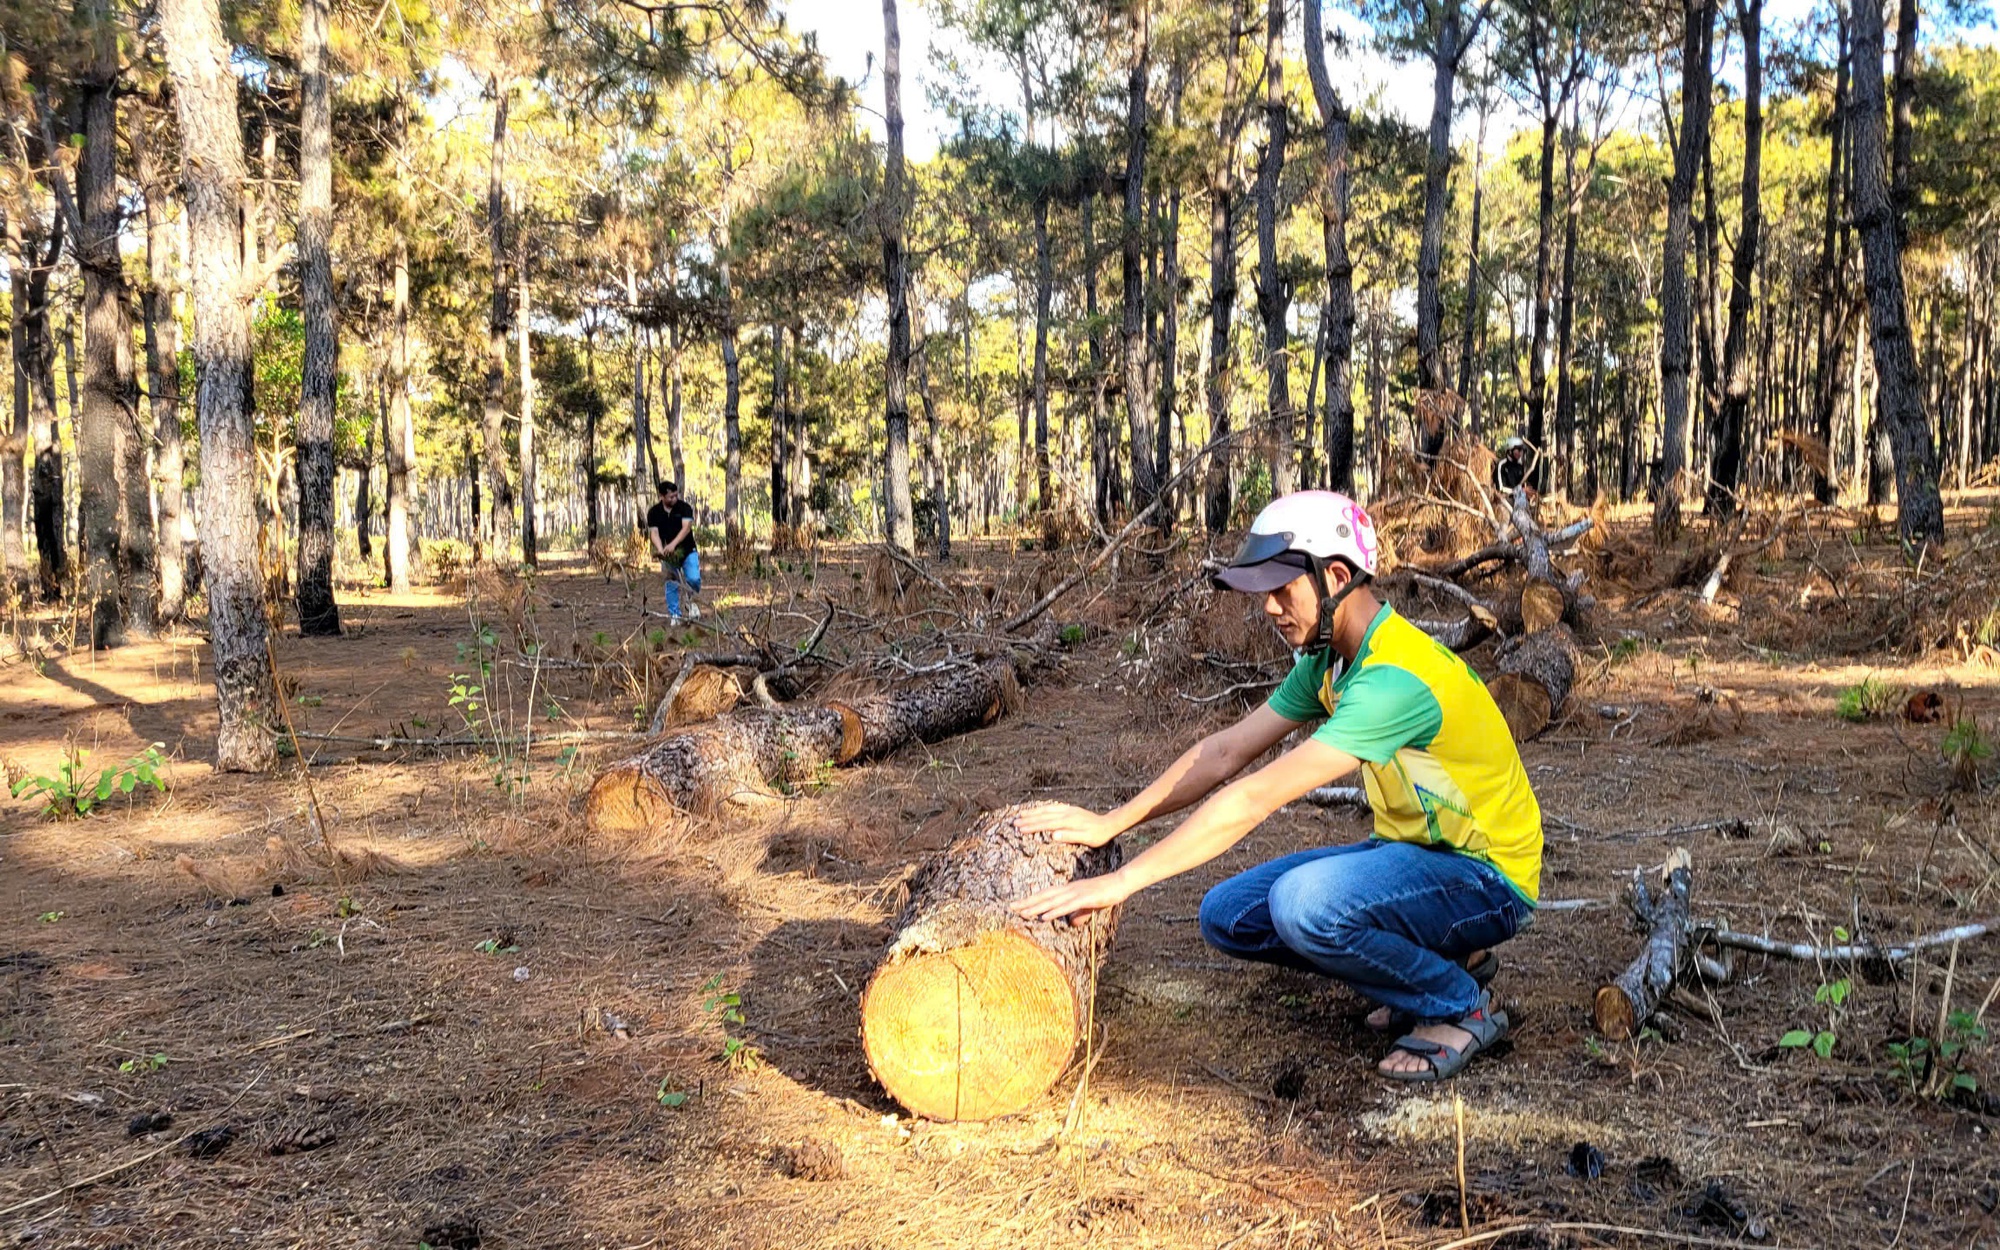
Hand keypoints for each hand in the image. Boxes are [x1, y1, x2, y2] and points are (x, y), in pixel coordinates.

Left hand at [1010, 870, 1132, 924]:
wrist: (1121, 882)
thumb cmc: (1106, 893)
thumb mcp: (1090, 906)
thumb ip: (1080, 913)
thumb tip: (1072, 923)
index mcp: (1068, 890)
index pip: (1046, 894)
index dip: (1031, 899)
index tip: (1017, 905)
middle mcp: (1069, 889)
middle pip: (1044, 896)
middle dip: (1027, 902)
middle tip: (1011, 908)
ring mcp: (1076, 893)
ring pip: (1052, 901)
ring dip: (1037, 907)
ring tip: (1023, 913)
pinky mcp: (1084, 898)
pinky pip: (1066, 906)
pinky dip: (1054, 911)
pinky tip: (1044, 917)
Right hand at [1014, 801, 1118, 846]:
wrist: (1109, 824)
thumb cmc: (1098, 835)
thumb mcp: (1086, 839)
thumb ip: (1069, 836)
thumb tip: (1053, 835)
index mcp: (1068, 821)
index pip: (1046, 824)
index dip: (1032, 826)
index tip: (1020, 829)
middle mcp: (1066, 813)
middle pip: (1043, 816)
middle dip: (1028, 819)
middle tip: (1014, 823)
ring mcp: (1068, 810)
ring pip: (1046, 809)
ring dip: (1033, 812)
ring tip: (1021, 815)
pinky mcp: (1070, 809)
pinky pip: (1053, 807)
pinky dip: (1043, 808)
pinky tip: (1038, 809)